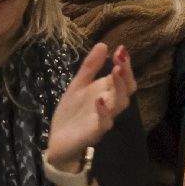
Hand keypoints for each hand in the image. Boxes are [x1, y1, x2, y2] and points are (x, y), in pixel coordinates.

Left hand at [43, 43, 135, 168]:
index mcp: (106, 93)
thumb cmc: (72, 113)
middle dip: (125, 74)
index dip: (125, 65)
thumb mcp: (78, 85)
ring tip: (114, 72)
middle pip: (126, 90)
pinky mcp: (94, 133)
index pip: (123, 78)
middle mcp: (109, 105)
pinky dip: (104, 112)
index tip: (121, 48)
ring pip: (119, 105)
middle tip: (120, 60)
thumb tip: (103, 44)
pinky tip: (99, 100)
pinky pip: (104, 123)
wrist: (58, 141)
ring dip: (119, 89)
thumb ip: (90, 67)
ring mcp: (103, 119)